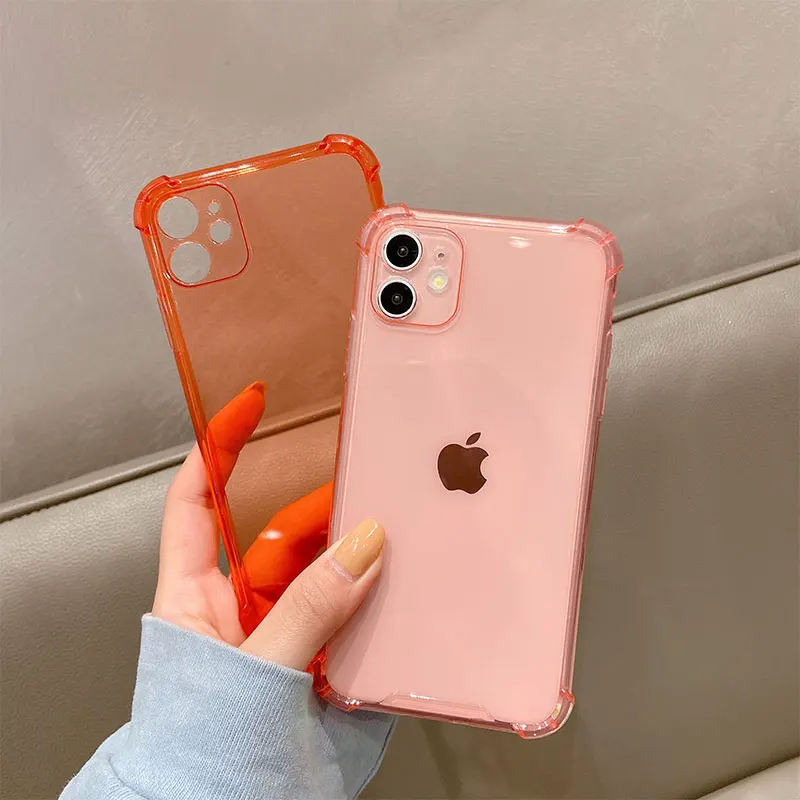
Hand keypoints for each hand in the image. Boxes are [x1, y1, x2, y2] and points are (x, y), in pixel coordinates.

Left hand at [152, 383, 384, 669]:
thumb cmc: (204, 752)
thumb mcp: (255, 674)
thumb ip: (308, 611)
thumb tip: (361, 543)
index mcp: (191, 599)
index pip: (195, 503)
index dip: (218, 449)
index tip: (249, 403)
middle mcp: (232, 609)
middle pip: (278, 537)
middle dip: (323, 512)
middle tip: (371, 492)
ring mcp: (273, 635)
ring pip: (317, 575)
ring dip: (353, 561)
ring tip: (396, 544)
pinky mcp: (308, 660)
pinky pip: (340, 615)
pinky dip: (368, 602)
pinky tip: (396, 593)